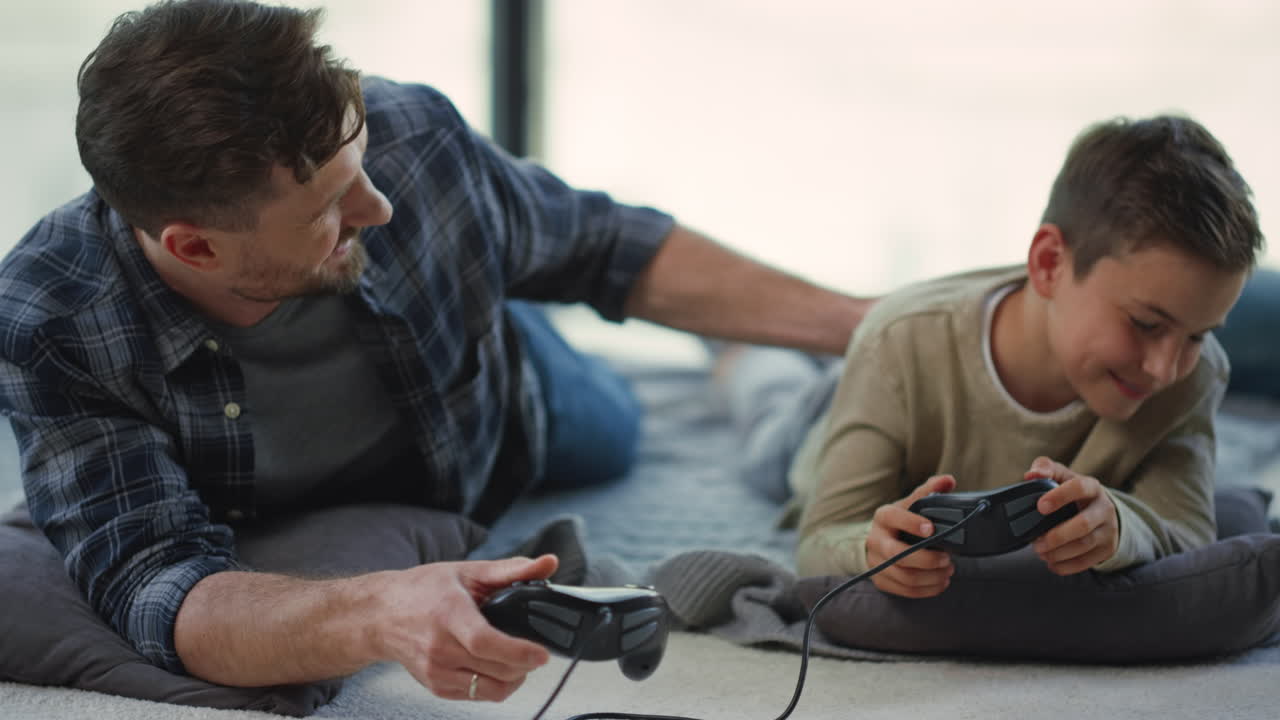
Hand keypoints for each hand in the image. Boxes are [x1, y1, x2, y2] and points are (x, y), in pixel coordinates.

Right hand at [369, 554, 558, 701]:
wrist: (381, 615)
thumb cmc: (422, 589)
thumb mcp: (468, 571)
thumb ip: (512, 570)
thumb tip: (548, 563)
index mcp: (449, 614)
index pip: (485, 642)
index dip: (518, 652)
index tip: (541, 653)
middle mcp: (440, 648)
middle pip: (496, 670)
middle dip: (525, 664)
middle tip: (534, 651)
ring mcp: (437, 671)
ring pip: (491, 690)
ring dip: (514, 679)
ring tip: (517, 660)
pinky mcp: (436, 687)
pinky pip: (477, 696)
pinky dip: (494, 685)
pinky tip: (494, 666)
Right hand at [864, 474, 956, 597]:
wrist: (877, 541)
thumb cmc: (899, 521)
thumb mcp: (910, 504)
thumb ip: (929, 491)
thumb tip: (949, 480)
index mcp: (883, 517)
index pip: (894, 518)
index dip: (912, 523)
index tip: (932, 528)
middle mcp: (875, 540)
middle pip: (897, 553)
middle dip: (926, 559)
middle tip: (948, 558)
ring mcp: (876, 562)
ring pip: (904, 576)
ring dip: (931, 577)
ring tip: (948, 570)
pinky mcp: (881, 580)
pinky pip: (905, 591)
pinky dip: (927, 589)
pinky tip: (941, 582)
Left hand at [1024, 457, 1119, 573]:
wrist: (1102, 510)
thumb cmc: (1074, 492)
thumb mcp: (1062, 476)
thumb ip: (1046, 469)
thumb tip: (1031, 475)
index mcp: (1092, 487)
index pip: (1079, 488)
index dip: (1060, 497)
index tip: (1040, 506)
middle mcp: (1104, 509)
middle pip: (1083, 524)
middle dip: (1057, 536)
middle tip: (1036, 542)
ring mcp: (1108, 530)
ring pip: (1085, 545)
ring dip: (1059, 552)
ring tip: (1040, 552)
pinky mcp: (1107, 548)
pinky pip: (1087, 562)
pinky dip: (1066, 566)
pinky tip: (1052, 563)